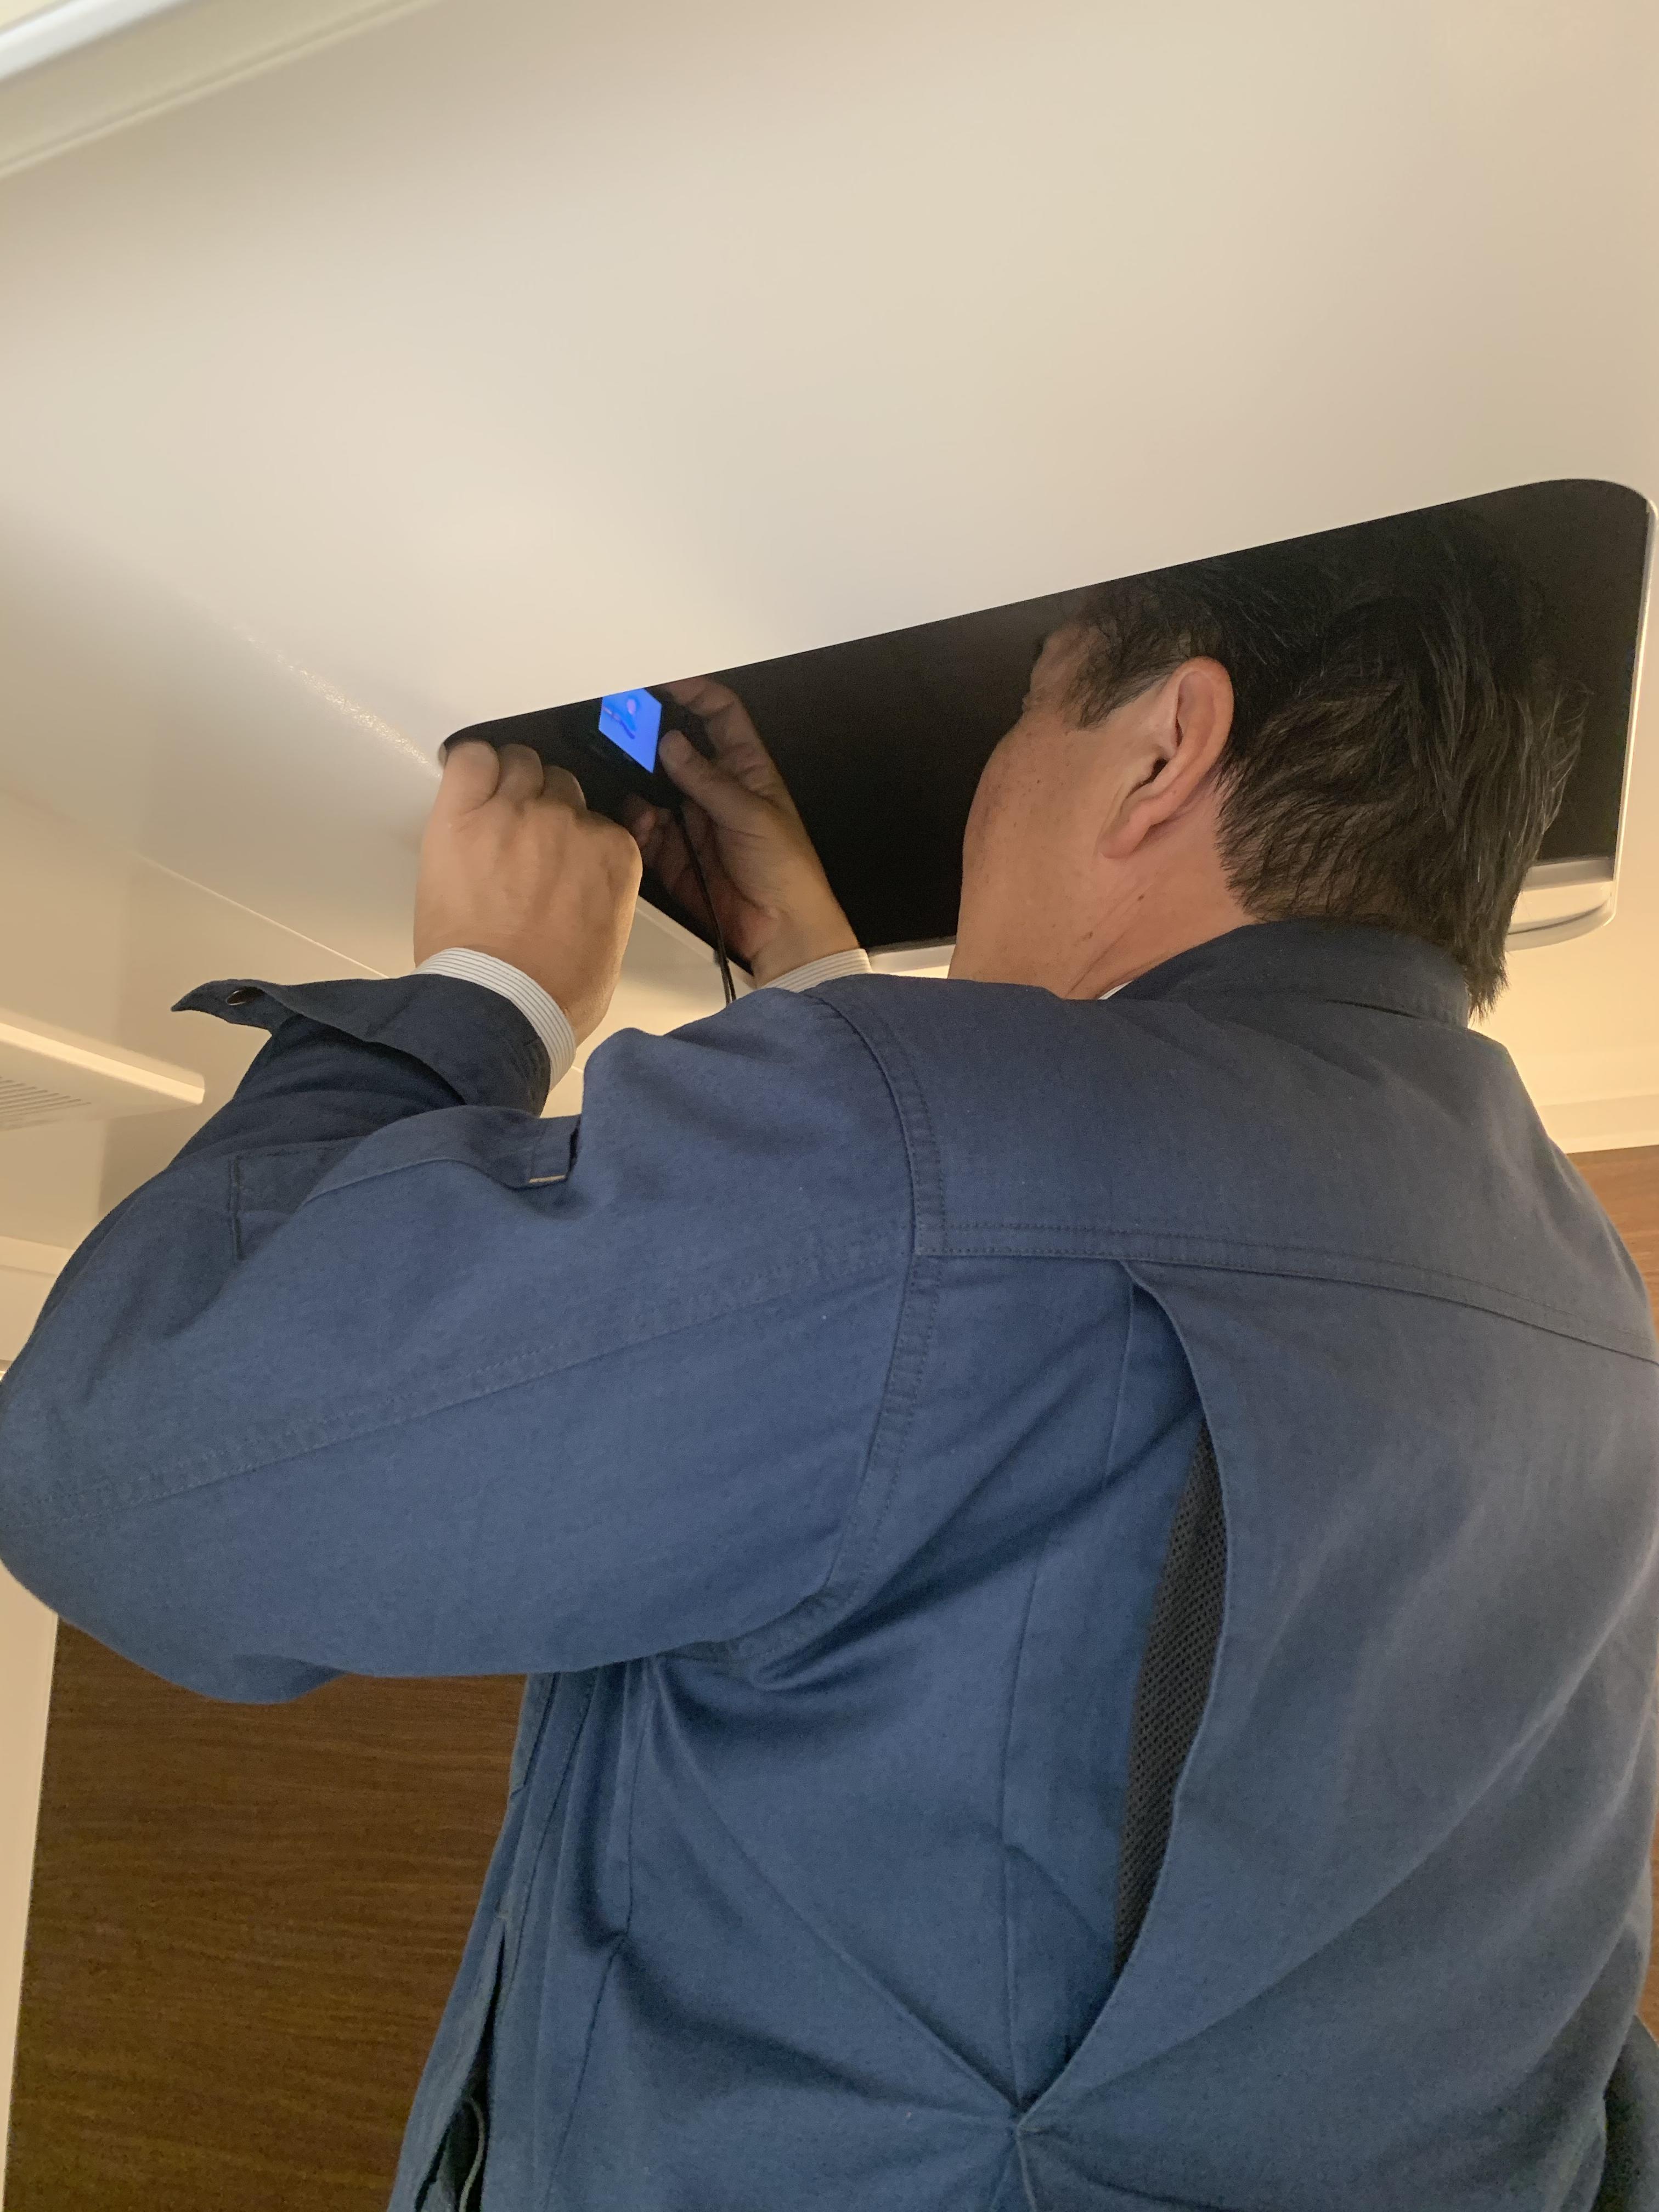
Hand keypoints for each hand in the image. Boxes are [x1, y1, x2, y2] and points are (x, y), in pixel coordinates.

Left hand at [415, 741, 641, 1043]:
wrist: (501, 1004)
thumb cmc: (555, 991)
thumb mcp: (609, 944)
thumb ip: (604, 898)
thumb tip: (585, 891)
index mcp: (612, 853)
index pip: (595, 818)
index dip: (572, 836)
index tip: (555, 858)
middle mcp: (568, 822)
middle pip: (559, 785)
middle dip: (542, 807)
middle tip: (520, 844)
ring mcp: (515, 813)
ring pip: (518, 763)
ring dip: (508, 782)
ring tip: (490, 817)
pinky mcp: (462, 816)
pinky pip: (470, 758)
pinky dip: (469, 766)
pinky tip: (466, 791)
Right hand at [620, 677, 857, 985]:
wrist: (781, 928)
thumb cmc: (785, 868)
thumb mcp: (751, 814)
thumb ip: (707, 779)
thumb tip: (671, 744)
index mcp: (746, 769)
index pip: (719, 715)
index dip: (694, 692)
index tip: (663, 680)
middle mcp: (717, 790)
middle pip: (676, 750)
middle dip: (650, 742)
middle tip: (622, 734)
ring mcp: (694, 821)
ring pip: (654, 790)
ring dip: (641, 790)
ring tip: (640, 798)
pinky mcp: (677, 854)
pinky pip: (648, 831)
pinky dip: (639, 827)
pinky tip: (642, 827)